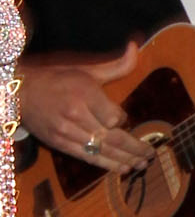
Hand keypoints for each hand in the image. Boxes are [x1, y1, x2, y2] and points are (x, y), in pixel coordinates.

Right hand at [18, 43, 147, 172]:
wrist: (21, 93)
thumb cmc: (57, 79)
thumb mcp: (87, 70)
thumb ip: (116, 66)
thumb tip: (135, 47)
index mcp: (84, 93)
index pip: (114, 116)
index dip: (123, 120)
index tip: (124, 118)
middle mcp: (76, 114)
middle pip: (112, 138)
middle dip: (134, 148)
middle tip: (150, 153)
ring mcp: (67, 132)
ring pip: (102, 151)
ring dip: (125, 160)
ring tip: (142, 164)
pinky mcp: (60, 144)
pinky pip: (88, 157)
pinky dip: (107, 165)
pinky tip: (123, 168)